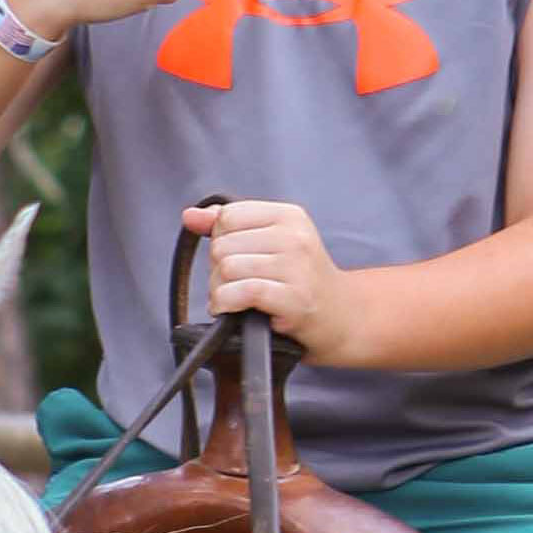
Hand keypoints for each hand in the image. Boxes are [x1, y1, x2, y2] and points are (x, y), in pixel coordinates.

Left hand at [185, 199, 367, 362]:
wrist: (342, 317)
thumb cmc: (300, 280)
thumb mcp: (270, 243)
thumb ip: (229, 226)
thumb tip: (189, 216)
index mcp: (289, 215)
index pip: (227, 217)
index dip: (221, 241)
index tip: (239, 260)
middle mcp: (295, 237)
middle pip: (223, 245)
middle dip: (218, 271)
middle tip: (237, 286)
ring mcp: (297, 267)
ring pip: (227, 269)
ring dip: (220, 291)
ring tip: (236, 300)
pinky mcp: (295, 299)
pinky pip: (242, 293)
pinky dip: (226, 304)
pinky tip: (230, 311)